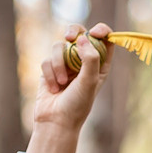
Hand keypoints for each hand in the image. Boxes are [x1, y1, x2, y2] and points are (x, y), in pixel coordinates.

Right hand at [29, 22, 112, 152]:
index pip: (104, 39)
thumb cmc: (77, 104)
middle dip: (74, 32)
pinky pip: (47, 60)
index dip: (101, 30)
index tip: (95, 32)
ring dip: (59, 64)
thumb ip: (90, 58)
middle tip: (70, 37)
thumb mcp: (89, 81)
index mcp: (99, 64)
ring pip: (59, 47)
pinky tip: (53, 88)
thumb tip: (82, 39)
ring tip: (61, 83)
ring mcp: (65, 64)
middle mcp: (82, 61)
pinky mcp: (49, 69)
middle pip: (80, 34)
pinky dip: (50, 73)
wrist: (55, 121)